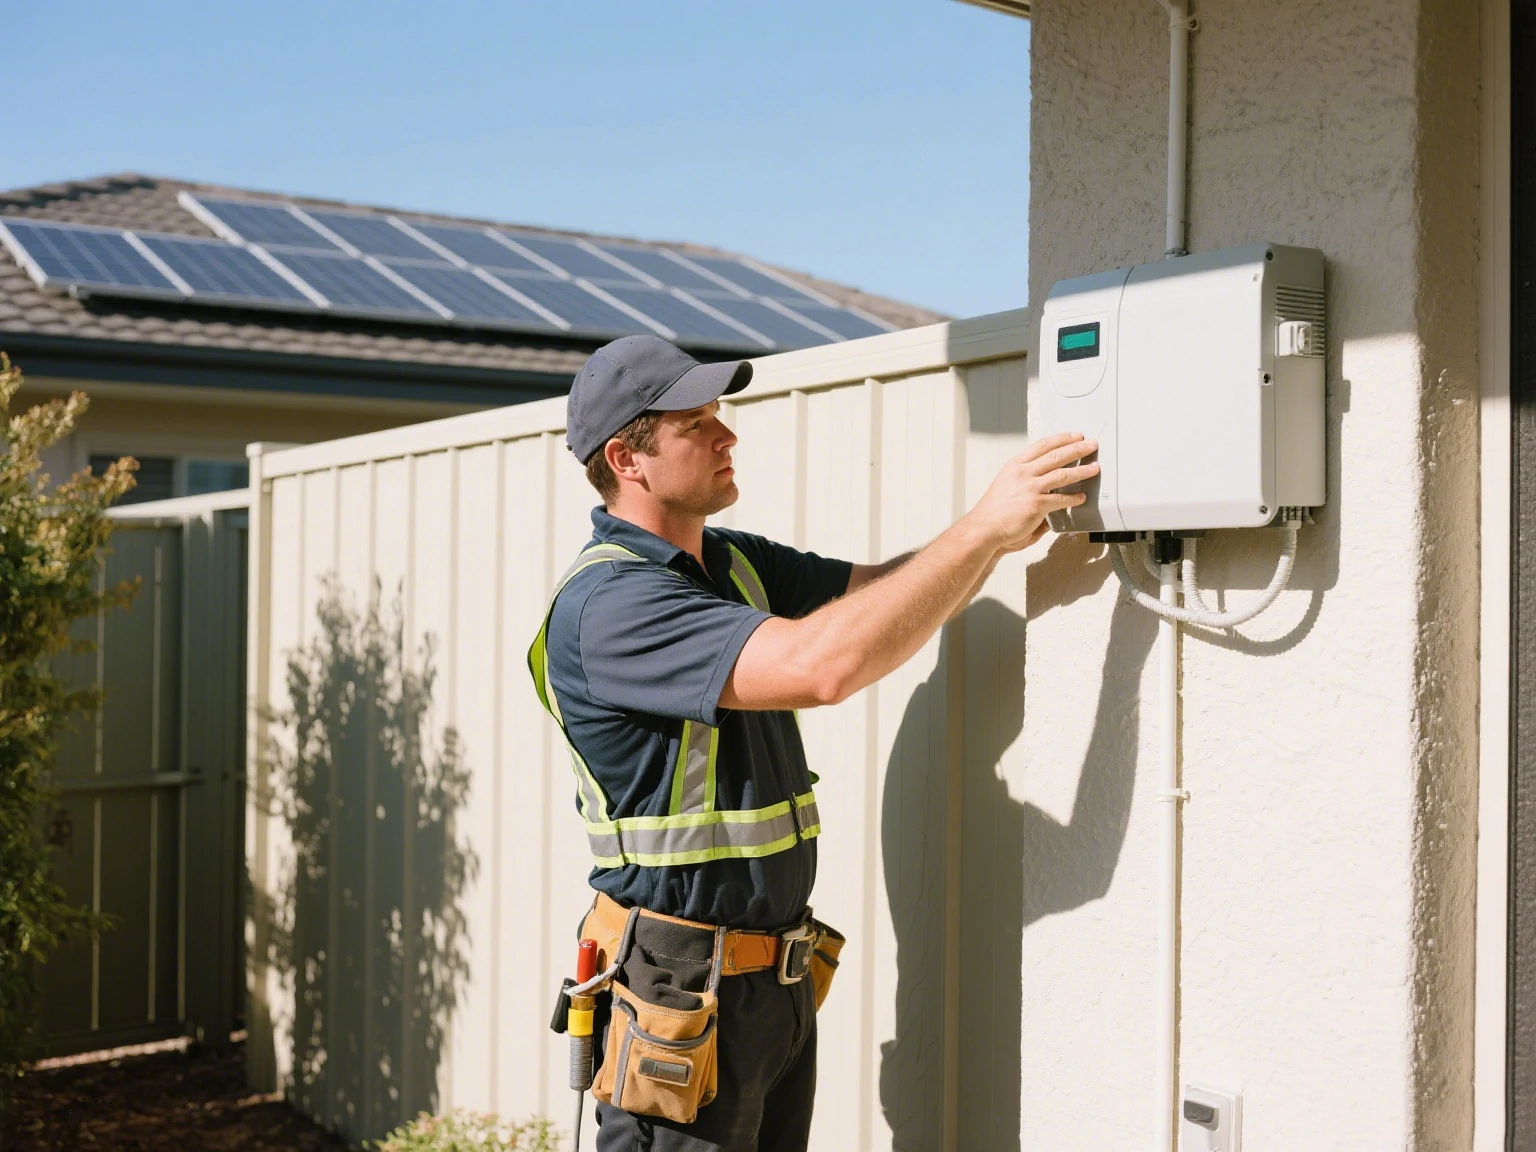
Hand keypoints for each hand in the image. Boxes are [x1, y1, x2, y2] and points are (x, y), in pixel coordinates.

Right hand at [966, 432, 1098, 551]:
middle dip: (1077, 448)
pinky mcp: (1036, 504)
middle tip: (1091, 444)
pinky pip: (1061, 499)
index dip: (1061, 439)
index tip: (1075, 435)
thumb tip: (1046, 486)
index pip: (1042, 446)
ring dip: (1082, 471)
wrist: (984, 528)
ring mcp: (1030, 488)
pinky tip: (1082, 497)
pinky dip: (1074, 498)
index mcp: (1015, 466)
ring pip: (1062, 474)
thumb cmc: (994, 511)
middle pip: (1056, 455)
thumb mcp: (1008, 485)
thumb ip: (1027, 482)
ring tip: (1094, 468)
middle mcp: (1023, 473)